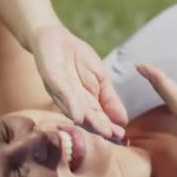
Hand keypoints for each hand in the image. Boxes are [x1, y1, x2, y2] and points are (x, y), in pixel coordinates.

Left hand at [30, 24, 127, 138]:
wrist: (54, 38)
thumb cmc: (77, 58)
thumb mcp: (101, 78)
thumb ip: (110, 98)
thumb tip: (124, 120)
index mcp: (87, 103)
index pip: (101, 119)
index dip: (111, 129)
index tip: (125, 139)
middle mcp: (73, 103)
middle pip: (89, 119)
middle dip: (103, 128)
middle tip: (117, 137)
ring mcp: (62, 93)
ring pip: (76, 111)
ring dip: (90, 122)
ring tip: (104, 132)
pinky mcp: (52, 81)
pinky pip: (62, 95)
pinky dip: (71, 107)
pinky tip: (79, 117)